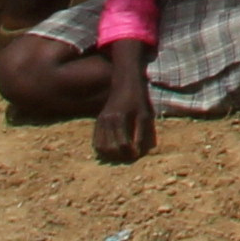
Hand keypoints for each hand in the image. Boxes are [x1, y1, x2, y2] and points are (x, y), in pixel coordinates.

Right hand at [93, 50, 154, 165]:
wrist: (124, 82)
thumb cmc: (137, 98)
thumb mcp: (144, 113)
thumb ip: (141, 132)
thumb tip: (137, 151)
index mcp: (120, 118)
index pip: (123, 144)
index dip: (130, 153)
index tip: (137, 155)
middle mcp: (107, 121)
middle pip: (110, 148)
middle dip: (120, 156)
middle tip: (129, 157)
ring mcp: (100, 121)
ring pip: (100, 147)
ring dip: (110, 155)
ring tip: (121, 156)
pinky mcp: (97, 122)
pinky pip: (96, 141)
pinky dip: (102, 149)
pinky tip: (111, 152)